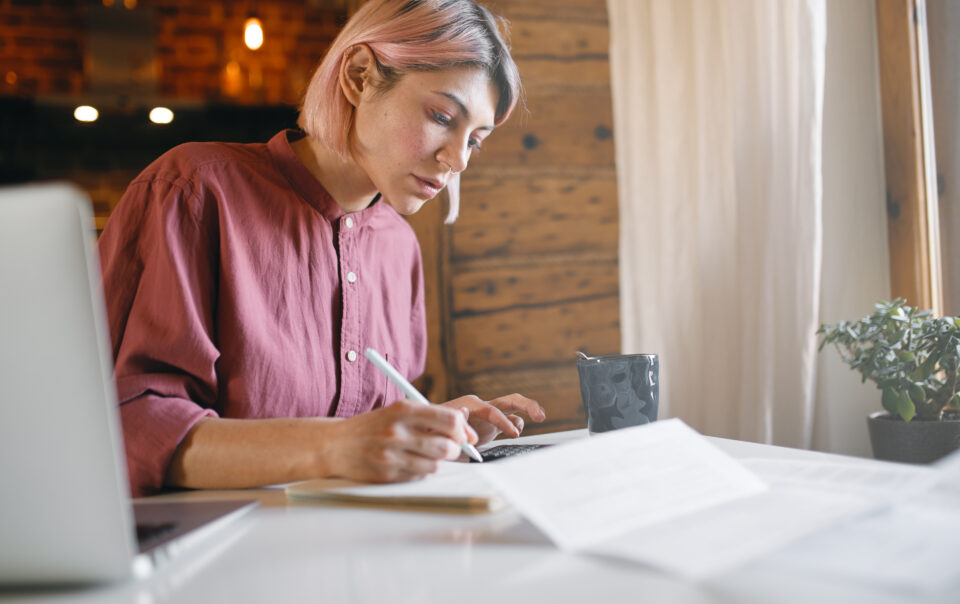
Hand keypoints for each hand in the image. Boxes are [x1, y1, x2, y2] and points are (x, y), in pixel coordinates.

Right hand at [327, 400, 477, 482]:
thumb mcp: (399, 411)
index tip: (464, 435)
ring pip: (436, 464)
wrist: (335, 445)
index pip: (450, 420)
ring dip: (436, 461)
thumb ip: (432, 415)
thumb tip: (466, 425)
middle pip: (447, 446)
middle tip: (447, 447)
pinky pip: (419, 476)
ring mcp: (391, 455)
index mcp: (403, 410)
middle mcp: (397, 432)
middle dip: (454, 449)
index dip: (463, 430)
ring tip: (423, 454)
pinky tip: (408, 462)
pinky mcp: (387, 474)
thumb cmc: (373, 426)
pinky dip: (420, 470)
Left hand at [440, 393, 545, 444]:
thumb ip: (450, 425)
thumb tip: (464, 420)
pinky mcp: (491, 425)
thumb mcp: (436, 429)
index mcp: (470, 404)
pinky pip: (510, 422)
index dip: (503, 422)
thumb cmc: (430, 430)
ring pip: (513, 409)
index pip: (492, 410)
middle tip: (540, 416)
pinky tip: (515, 434)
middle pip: (510, 400)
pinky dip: (516, 426)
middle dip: (527, 405)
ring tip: (536, 420)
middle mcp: (482, 406)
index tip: (514, 434)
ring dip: (525, 413)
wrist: (427, 432)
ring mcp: (488, 416)